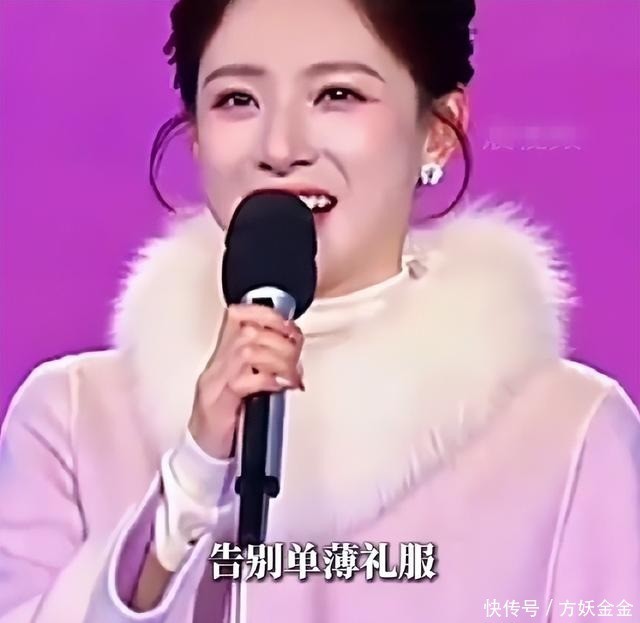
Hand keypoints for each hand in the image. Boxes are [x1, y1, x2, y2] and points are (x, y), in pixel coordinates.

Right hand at [187, 304, 303, 459]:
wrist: (203, 451)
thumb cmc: (228, 419)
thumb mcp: (248, 384)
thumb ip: (266, 365)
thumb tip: (295, 355)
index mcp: (224, 355)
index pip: (238, 315)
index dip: (266, 313)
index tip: (289, 327)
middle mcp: (217, 365)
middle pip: (248, 332)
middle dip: (280, 339)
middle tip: (296, 355)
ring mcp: (215, 383)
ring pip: (246, 351)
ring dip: (278, 359)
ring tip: (291, 374)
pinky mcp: (217, 404)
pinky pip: (242, 382)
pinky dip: (267, 380)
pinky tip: (279, 387)